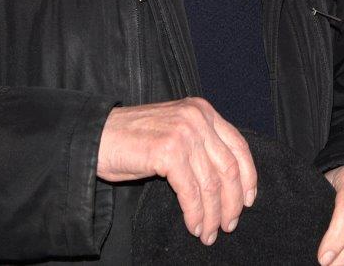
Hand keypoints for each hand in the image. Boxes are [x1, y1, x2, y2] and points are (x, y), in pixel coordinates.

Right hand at [97, 98, 255, 244]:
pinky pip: (191, 191)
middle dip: (232, 201)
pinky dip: (195, 213)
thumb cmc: (132, 140)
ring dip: (213, 214)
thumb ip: (201, 144)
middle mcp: (197, 117)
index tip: (248, 201)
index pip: (238, 146)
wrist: (95, 138)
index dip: (248, 176)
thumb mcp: (175, 132)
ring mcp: (184, 132)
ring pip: (211, 183)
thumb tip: (228, 181)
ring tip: (209, 232)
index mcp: (203, 110)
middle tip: (228, 224)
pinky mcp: (168, 151)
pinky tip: (194, 226)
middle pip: (229, 167)